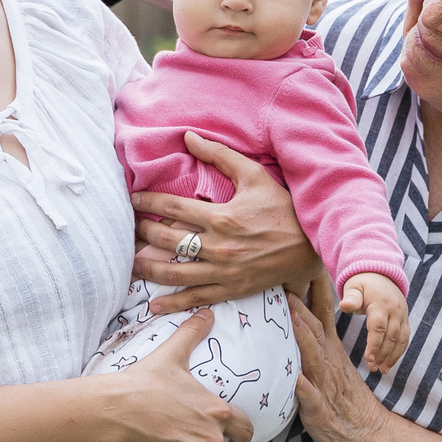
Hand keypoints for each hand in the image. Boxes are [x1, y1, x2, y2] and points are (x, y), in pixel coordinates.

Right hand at [99, 309, 253, 441]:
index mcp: (217, 412)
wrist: (114, 410)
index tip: (236, 440)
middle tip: (194, 441)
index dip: (242, 436)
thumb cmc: (144, 382)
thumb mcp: (172, 355)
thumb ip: (192, 334)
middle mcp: (211, 440)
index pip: (245, 431)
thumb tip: (207, 313)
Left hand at [132, 133, 318, 314]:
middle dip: (142, 233)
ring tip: (130, 262)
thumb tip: (188, 136)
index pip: (173, 207)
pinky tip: (154, 305)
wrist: (312, 247)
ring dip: (148, 268)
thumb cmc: (283, 209)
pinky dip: (173, 303)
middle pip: (167, 240)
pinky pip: (196, 298)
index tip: (132, 198)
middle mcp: (218, 246)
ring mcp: (224, 271)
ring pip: (175, 273)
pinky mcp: (232, 289)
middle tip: (129, 229)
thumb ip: (220, 155)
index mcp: (221, 217)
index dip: (148, 201)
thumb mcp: (255, 176)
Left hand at [288, 296, 391, 441]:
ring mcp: (325, 386)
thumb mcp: (332, 364)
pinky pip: (312, 398)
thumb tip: (299, 316)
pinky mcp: (320, 410)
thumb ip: (317, 341)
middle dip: (299, 309)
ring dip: (303, 339)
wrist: (367, 433)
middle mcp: (328, 364)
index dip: (313, 292)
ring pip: (314, 358)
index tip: (304, 269)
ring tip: (291, 322)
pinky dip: (305, 389)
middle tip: (285, 286)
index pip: (321, 317)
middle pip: (315, 331)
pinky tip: (297, 380)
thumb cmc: (342, 399)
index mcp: (330, 352)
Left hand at [340, 274, 409, 372]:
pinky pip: (404, 338)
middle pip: (391, 336)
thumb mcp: (354, 287)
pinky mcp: (405, 320)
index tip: (368, 358)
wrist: (381, 275)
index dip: (375, 343)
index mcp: (381, 303)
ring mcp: (403, 315)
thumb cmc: (362, 284)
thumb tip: (345, 306)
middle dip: (382, 354)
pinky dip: (398, 352)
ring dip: (392, 356)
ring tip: (381, 370)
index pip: (379, 327)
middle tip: (372, 368)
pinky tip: (389, 363)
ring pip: (401, 339)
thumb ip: (351, 298)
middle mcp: (395, 310)